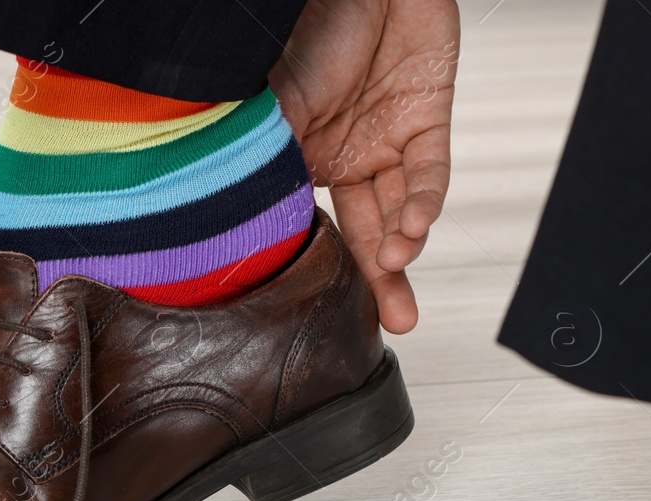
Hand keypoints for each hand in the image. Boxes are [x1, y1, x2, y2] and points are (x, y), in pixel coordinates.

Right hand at [271, 0, 459, 333]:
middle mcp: (341, 152)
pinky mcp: (425, 118)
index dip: (320, 270)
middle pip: (364, 231)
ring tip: (397, 264)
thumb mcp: (263, 105)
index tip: (323, 315)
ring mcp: (384, 137)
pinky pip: (430, 174)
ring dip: (403, 244)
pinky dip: (425, 203)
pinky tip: (415, 225)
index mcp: (295, 154)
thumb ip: (255, 165)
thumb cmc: (297, 20)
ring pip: (402, 211)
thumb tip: (220, 230)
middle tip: (394, 320)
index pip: (310, 225)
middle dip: (381, 281)